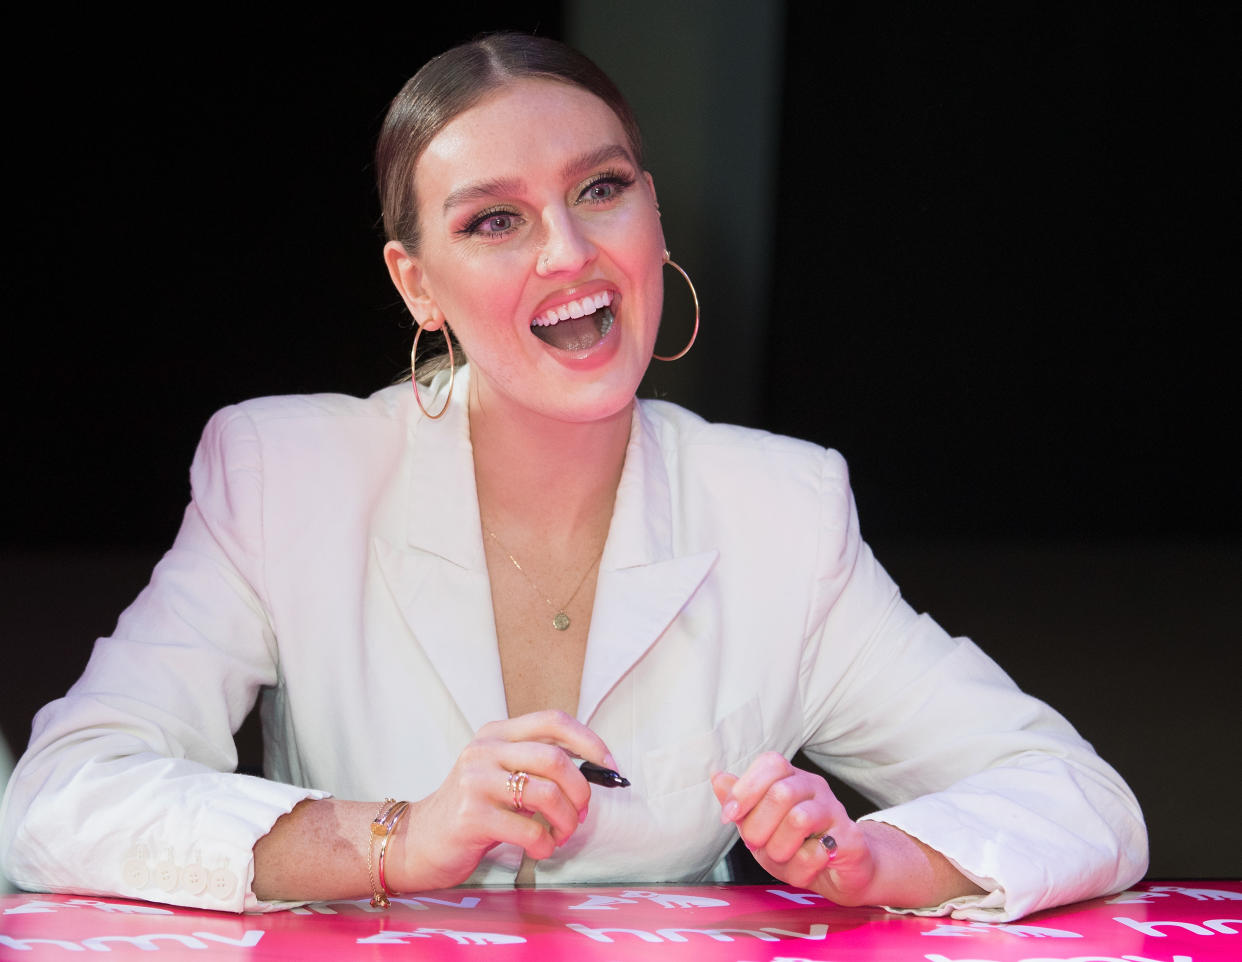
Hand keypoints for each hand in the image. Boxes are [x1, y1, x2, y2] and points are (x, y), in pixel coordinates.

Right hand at [394, 710, 614, 890]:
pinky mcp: (471, 816)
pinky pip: (528, 829)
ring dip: (566, 821)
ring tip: (560, 835)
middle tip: (582, 813)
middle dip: (581, 790)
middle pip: (555, 758)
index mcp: (497, 733)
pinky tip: (540, 849)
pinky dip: (545, 844)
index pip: (553, 720)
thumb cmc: (473, 810)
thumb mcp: (502, 775)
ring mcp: (475, 781)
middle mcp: (485, 749)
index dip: (590, 741)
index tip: (610, 766)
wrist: (418, 840)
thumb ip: (537, 766)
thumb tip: (595, 772)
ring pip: (546, 793)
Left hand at [712, 752, 878, 904]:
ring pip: (799, 819)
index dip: (745, 788)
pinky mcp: (851, 839)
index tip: (729, 815)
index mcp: (791, 778)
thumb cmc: (796, 846)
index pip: (771, 763)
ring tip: (781, 857)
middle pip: (781, 793)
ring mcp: (835, 811)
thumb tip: (717, 776)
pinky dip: (802, 867)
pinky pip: (818, 851)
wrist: (840, 873)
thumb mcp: (759, 826)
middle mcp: (815, 788)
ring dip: (779, 848)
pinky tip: (806, 867)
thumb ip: (740, 803)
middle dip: (758, 826)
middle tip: (755, 844)